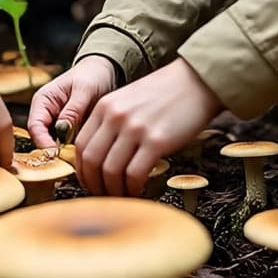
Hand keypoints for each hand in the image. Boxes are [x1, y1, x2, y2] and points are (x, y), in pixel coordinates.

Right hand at [26, 55, 117, 149]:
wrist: (104, 72)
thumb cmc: (92, 75)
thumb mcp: (84, 90)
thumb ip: (73, 110)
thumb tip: (62, 130)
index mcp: (43, 101)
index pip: (35, 126)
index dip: (43, 142)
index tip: (56, 152)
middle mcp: (46, 114)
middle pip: (42, 139)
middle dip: (54, 150)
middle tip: (71, 159)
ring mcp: (57, 124)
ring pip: (56, 145)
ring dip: (66, 152)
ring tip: (81, 155)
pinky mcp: (70, 131)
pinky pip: (68, 145)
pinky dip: (75, 150)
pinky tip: (86, 151)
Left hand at [75, 59, 222, 196]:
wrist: (196, 81)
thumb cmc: (165, 93)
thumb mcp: (127, 100)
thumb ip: (111, 122)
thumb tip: (101, 156)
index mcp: (104, 106)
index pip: (80, 145)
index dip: (82, 170)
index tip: (90, 181)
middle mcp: (115, 116)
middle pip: (91, 160)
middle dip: (94, 184)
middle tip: (103, 195)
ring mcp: (135, 128)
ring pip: (110, 171)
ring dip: (113, 190)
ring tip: (122, 196)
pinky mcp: (156, 141)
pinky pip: (134, 174)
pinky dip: (132, 188)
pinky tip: (138, 190)